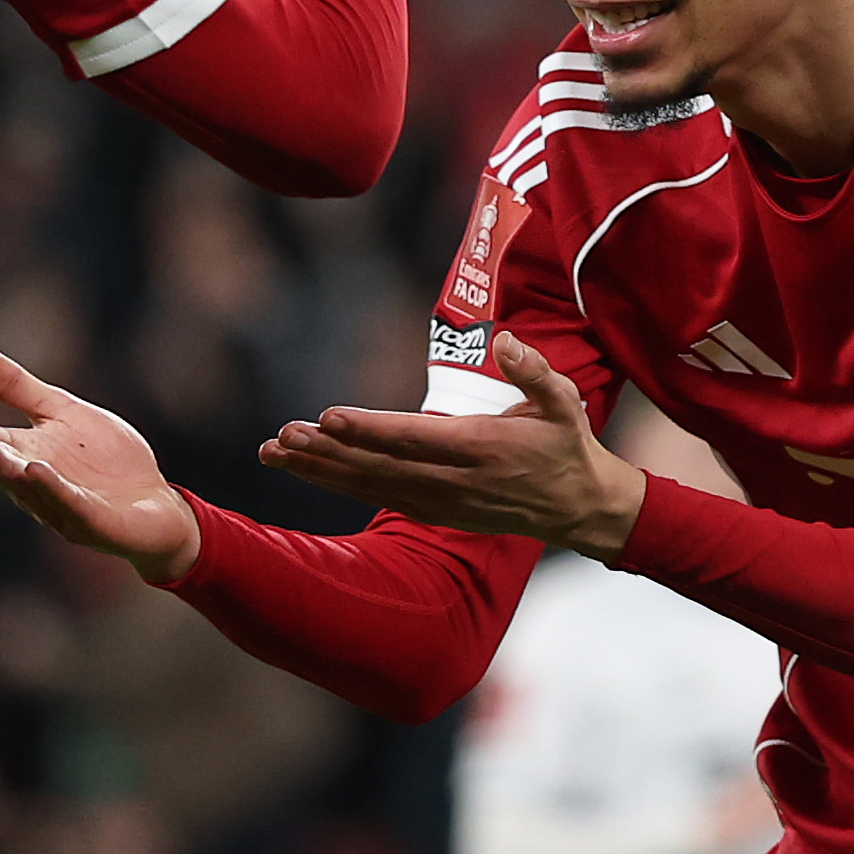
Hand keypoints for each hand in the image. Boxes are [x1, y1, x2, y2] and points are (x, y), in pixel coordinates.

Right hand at [0, 340, 201, 582]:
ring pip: (24, 487)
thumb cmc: (105, 460)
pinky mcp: (92, 522)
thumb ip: (12, 383)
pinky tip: (36, 468)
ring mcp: (59, 505)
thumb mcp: (60, 410)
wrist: (157, 508)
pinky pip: (69, 505)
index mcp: (19, 453)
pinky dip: (52, 488)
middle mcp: (29, 482)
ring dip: (2, 467)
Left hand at [260, 332, 646, 555]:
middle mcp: (454, 479)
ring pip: (369, 485)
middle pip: (378, 466)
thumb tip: (506, 341)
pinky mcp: (434, 511)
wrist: (580, 508)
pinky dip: (339, 484)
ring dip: (319, 470)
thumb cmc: (567, 445)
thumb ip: (533, 371)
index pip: (413, 438)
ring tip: (274, 452)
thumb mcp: (564, 402)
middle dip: (326, 452)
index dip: (368, 429)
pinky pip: (378, 497)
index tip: (327, 417)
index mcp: (482, 448)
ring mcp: (440, 501)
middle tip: (281, 437)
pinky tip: (306, 470)